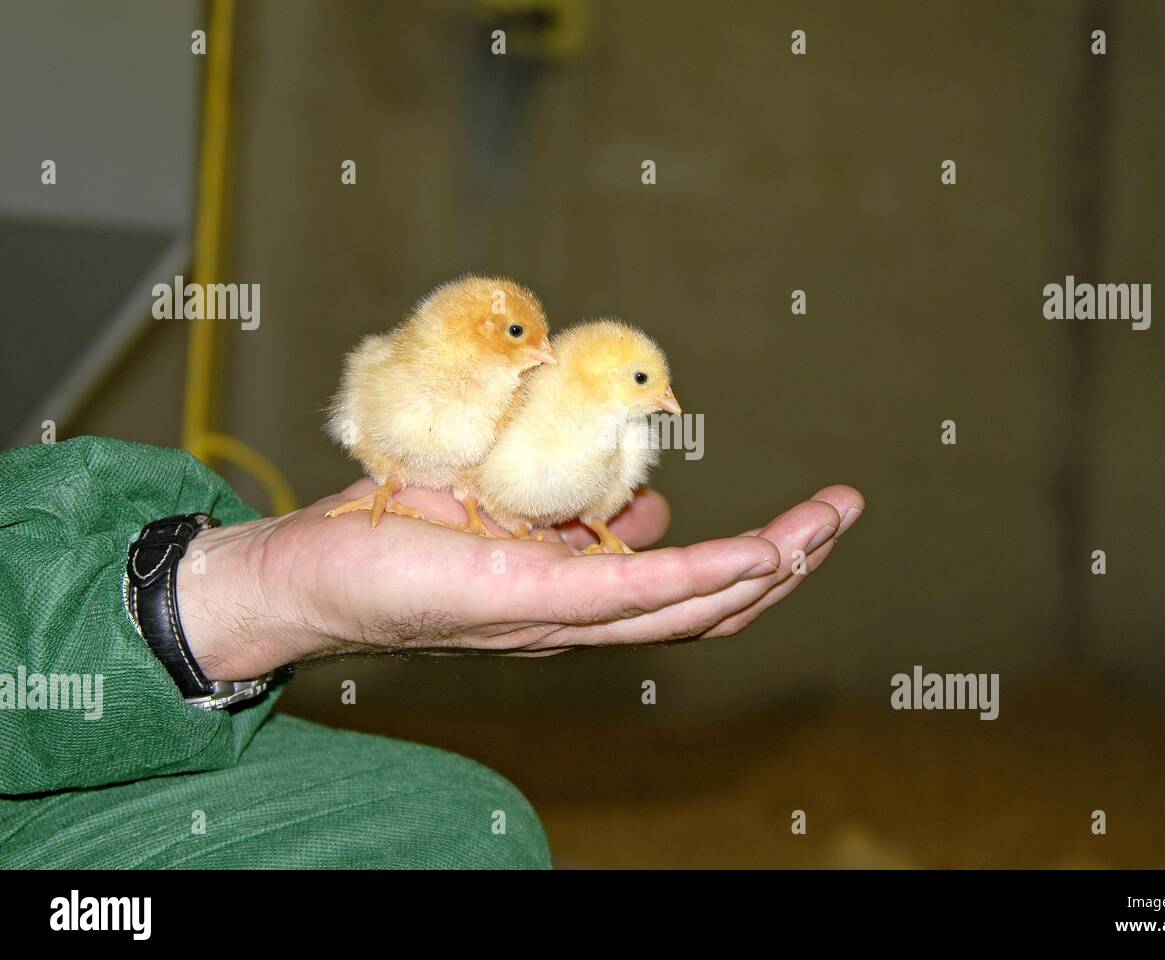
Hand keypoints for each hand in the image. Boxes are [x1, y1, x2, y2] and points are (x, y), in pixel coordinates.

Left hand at [178, 481, 863, 679]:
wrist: (306, 576)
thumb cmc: (402, 542)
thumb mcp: (512, 517)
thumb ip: (580, 521)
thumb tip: (646, 506)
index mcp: (583, 598)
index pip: (690, 597)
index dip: (760, 565)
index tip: (812, 518)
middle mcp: (582, 620)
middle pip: (710, 611)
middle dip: (790, 565)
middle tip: (845, 512)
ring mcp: (560, 616)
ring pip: (688, 608)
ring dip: (767, 568)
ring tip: (825, 525)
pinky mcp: (527, 598)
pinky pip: (632, 594)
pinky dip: (701, 575)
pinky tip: (757, 552)